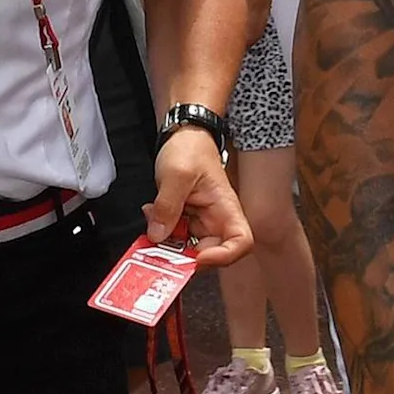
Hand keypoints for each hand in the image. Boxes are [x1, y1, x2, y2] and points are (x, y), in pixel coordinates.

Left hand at [145, 126, 251, 267]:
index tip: (197, 257)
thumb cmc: (190, 149)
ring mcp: (201, 222)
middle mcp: (217, 220)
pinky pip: (175, 237)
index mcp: (227, 208)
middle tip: (161, 245)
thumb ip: (167, 205)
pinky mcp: (186, 220)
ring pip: (188, 248)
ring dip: (168, 242)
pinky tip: (152, 214)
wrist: (183, 136)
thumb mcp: (176, 174)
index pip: (241, 243)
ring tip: (153, 221)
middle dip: (184, 254)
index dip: (223, 257)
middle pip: (211, 253)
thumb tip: (158, 235)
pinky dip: (161, 231)